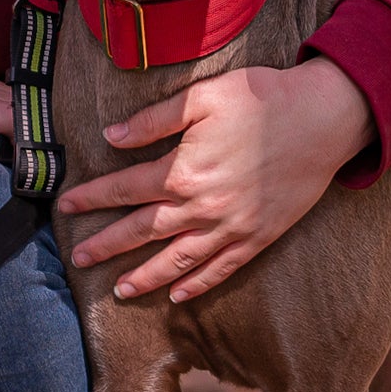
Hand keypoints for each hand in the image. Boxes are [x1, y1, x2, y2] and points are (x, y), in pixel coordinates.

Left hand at [55, 58, 374, 301]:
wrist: (325, 117)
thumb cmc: (262, 98)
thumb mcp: (203, 96)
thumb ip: (154, 119)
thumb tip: (110, 136)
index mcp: (184, 169)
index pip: (124, 189)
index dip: (92, 198)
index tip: (65, 205)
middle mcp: (203, 206)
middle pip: (143, 231)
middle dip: (106, 246)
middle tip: (77, 258)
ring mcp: (232, 226)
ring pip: (178, 260)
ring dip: (145, 277)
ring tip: (118, 290)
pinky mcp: (259, 236)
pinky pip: (222, 268)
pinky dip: (198, 284)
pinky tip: (178, 295)